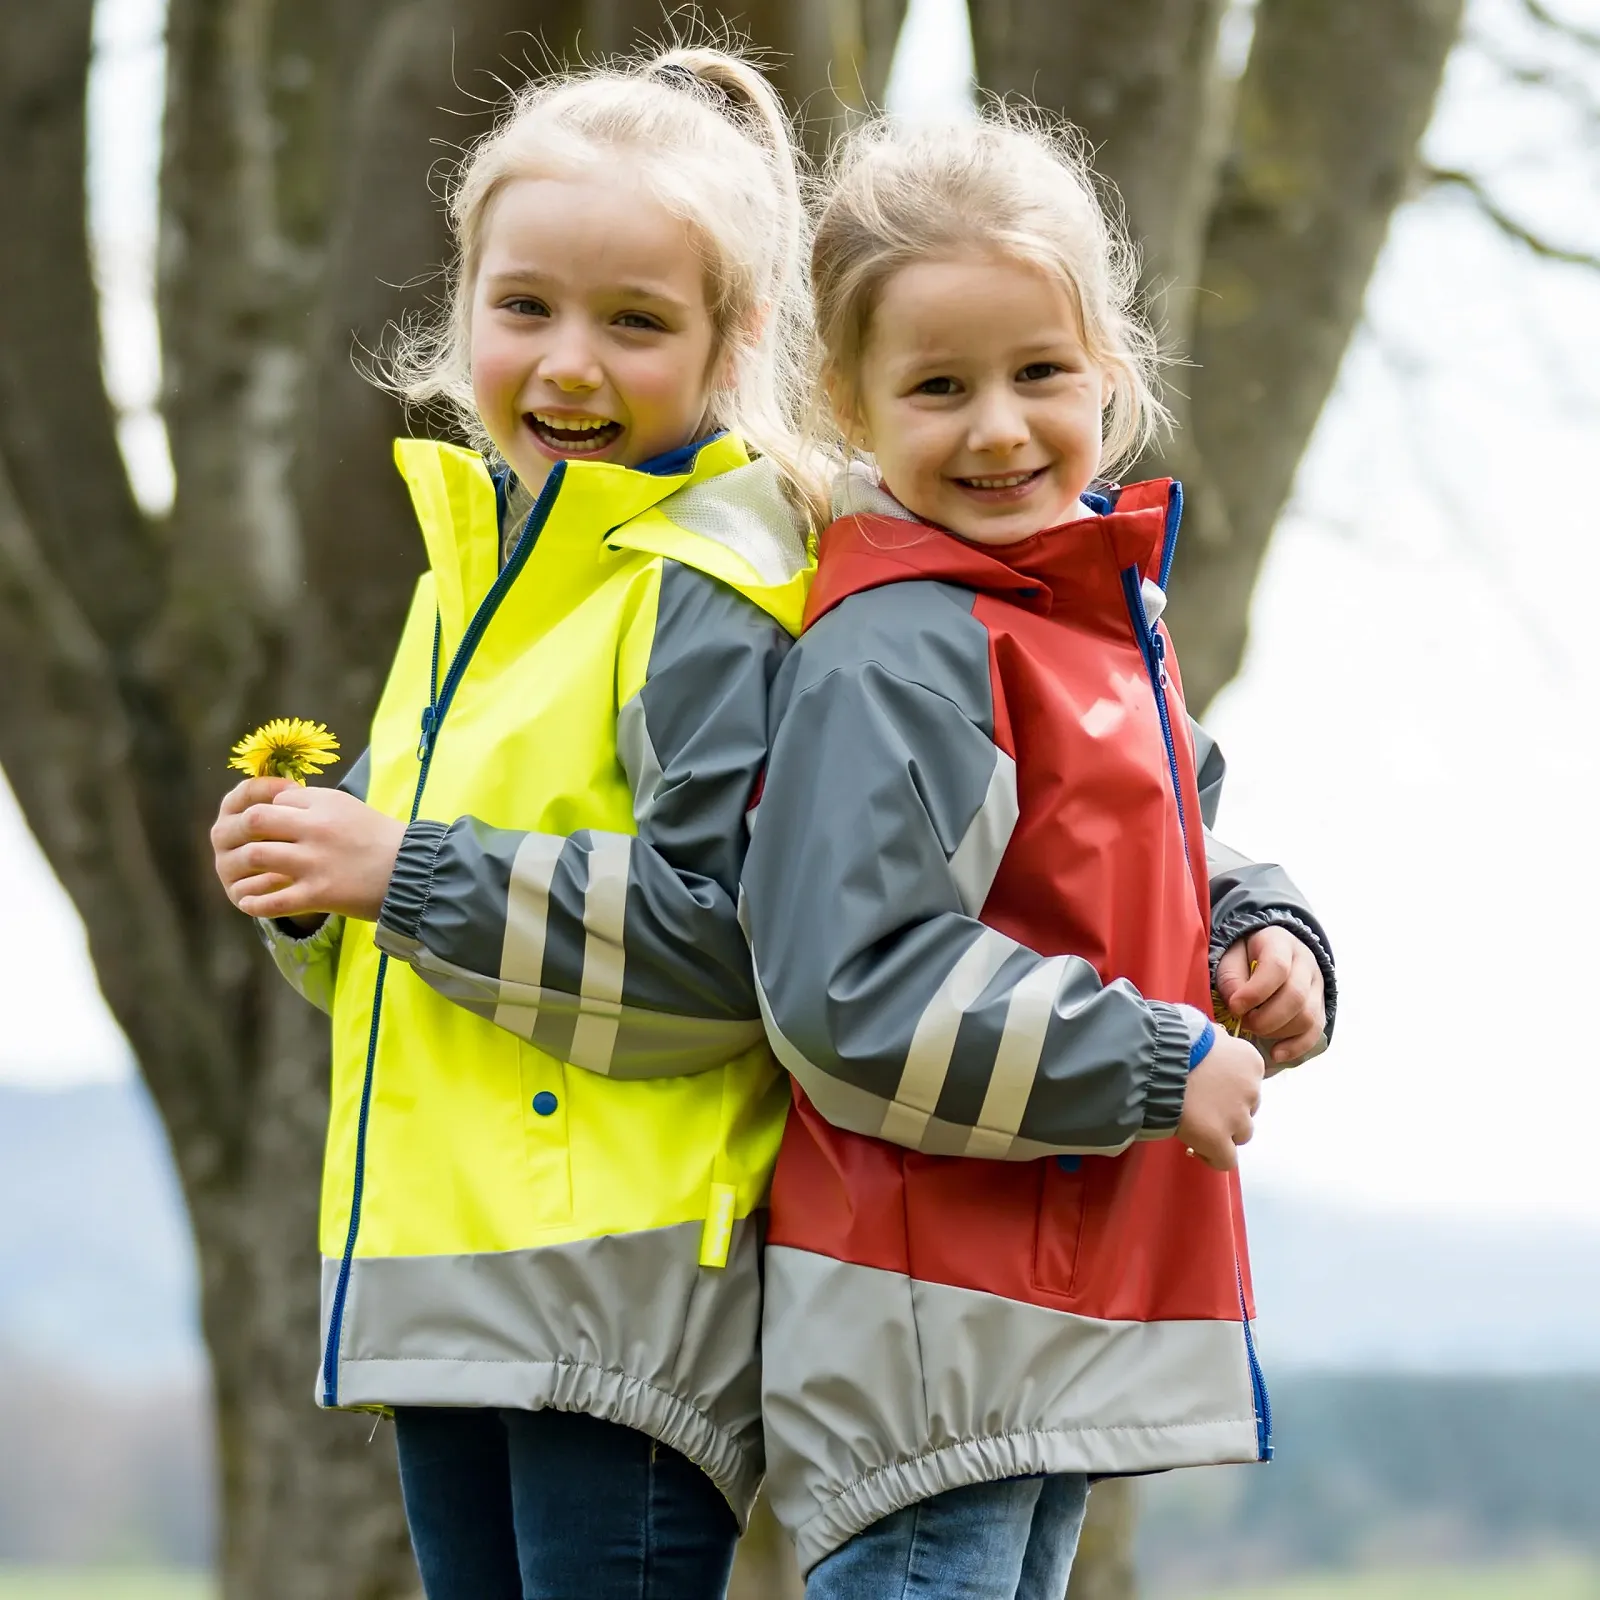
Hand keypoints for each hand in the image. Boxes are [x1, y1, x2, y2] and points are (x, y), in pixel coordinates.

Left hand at [210, 778, 404, 921]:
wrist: (412, 872)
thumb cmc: (383, 838)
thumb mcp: (349, 807)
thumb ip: (314, 803)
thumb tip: (280, 801)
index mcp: (324, 804)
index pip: (276, 800)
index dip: (270, 812)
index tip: (274, 826)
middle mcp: (315, 829)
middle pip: (256, 821)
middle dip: (244, 832)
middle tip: (244, 845)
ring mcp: (314, 862)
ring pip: (256, 856)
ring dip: (244, 867)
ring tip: (242, 875)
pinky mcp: (319, 894)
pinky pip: (273, 900)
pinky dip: (255, 903)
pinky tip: (248, 903)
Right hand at [1175, 1032, 1263, 1170]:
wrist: (1156, 1058)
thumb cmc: (1173, 1037)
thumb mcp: (1204, 1028)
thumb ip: (1217, 1040)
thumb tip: (1217, 1039)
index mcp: (1251, 1061)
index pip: (1249, 1083)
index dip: (1228, 1088)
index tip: (1208, 1088)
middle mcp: (1252, 1089)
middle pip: (1247, 1109)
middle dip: (1228, 1110)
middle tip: (1200, 1106)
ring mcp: (1237, 1117)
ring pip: (1240, 1134)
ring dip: (1222, 1131)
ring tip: (1195, 1125)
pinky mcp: (1219, 1140)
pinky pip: (1225, 1160)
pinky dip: (1213, 1157)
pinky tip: (1196, 1148)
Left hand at [1216, 925, 1325, 1067]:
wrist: (1269, 952)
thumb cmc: (1244, 957)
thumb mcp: (1231, 957)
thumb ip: (1231, 978)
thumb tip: (1238, 1006)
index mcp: (1280, 943)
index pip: (1277, 968)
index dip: (1256, 992)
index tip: (1235, 1007)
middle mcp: (1306, 963)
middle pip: (1295, 997)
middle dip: (1266, 1018)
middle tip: (1244, 1023)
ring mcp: (1317, 987)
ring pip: (1307, 1017)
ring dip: (1277, 1032)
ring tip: (1254, 1030)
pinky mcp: (1319, 1008)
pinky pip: (1314, 1032)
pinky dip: (1296, 1047)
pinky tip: (1276, 1054)